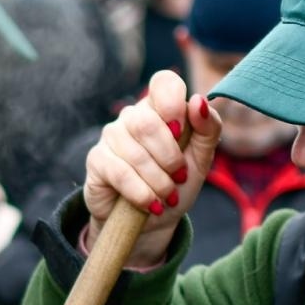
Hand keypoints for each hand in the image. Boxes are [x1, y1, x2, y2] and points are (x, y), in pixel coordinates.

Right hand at [83, 70, 223, 268]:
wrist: (153, 221)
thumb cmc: (176, 184)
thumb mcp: (201, 160)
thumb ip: (208, 129)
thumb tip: (199, 101)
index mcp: (160, 109)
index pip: (164, 82)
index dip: (173, 103)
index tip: (180, 131)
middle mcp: (132, 117)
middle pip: (147, 124)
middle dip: (170, 158)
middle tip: (178, 177)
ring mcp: (111, 137)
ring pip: (135, 154)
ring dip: (158, 182)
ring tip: (167, 196)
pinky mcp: (96, 161)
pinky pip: (120, 174)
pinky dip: (142, 193)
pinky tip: (151, 204)